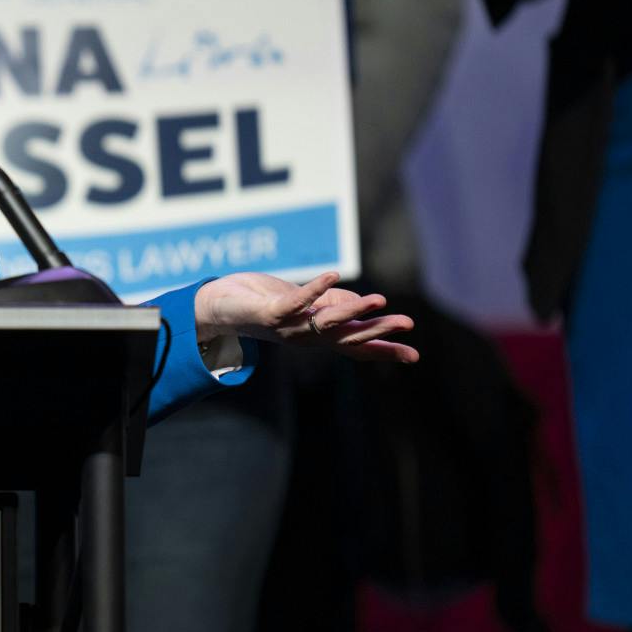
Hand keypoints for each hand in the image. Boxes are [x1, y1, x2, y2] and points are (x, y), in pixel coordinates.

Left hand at [194, 271, 417, 363]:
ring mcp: (288, 327)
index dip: (383, 350)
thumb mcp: (306, 304)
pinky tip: (333, 275)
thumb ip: (333, 306)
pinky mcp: (269, 312)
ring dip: (353, 311)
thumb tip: (361, 306)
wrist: (217, 307)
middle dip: (377, 331)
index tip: (414, 356)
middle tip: (406, 324)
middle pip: (348, 337)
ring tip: (379, 300)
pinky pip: (295, 302)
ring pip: (326, 322)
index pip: (356, 346)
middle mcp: (306, 336)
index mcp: (318, 336)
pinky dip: (314, 290)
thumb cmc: (264, 302)